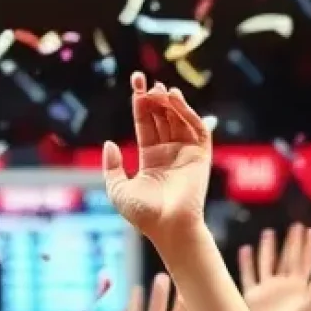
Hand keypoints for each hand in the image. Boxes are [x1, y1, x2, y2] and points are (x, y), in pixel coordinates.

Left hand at [102, 74, 212, 247]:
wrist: (168, 227)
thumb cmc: (142, 214)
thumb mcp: (118, 189)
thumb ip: (112, 167)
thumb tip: (110, 143)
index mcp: (151, 158)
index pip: (145, 124)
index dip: (140, 104)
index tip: (135, 84)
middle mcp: (169, 152)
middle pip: (161, 117)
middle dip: (153, 99)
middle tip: (144, 83)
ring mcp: (186, 152)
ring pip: (178, 119)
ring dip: (169, 102)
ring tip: (158, 90)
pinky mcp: (201, 155)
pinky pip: (196, 128)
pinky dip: (187, 113)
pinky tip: (174, 101)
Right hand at [237, 224, 310, 310]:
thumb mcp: (310, 307)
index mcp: (299, 286)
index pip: (305, 261)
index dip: (309, 246)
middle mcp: (283, 285)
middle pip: (288, 258)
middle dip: (292, 242)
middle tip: (295, 225)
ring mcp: (267, 290)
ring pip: (267, 263)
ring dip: (268, 248)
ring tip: (268, 232)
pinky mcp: (252, 297)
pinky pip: (248, 276)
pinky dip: (246, 263)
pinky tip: (245, 249)